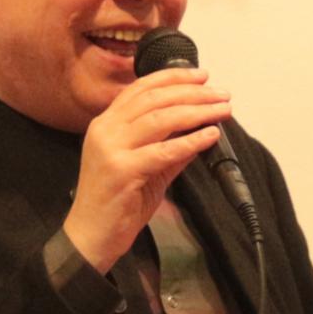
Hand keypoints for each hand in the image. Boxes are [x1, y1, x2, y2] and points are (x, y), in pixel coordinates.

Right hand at [62, 67, 231, 272]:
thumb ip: (169, 147)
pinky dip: (190, 142)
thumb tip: (200, 129)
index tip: (202, 76)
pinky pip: (162, 151)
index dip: (173, 77)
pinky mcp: (121, 171)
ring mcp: (111, 149)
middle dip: (192, 92)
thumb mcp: (146, 168)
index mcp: (106, 124)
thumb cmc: (116, 203)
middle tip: (221, 94)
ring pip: (160, 119)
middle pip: (154, 99)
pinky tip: (210, 136)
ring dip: (196, 111)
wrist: (91, 237)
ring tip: (221, 110)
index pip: (141, 88)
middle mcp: (105, 130)